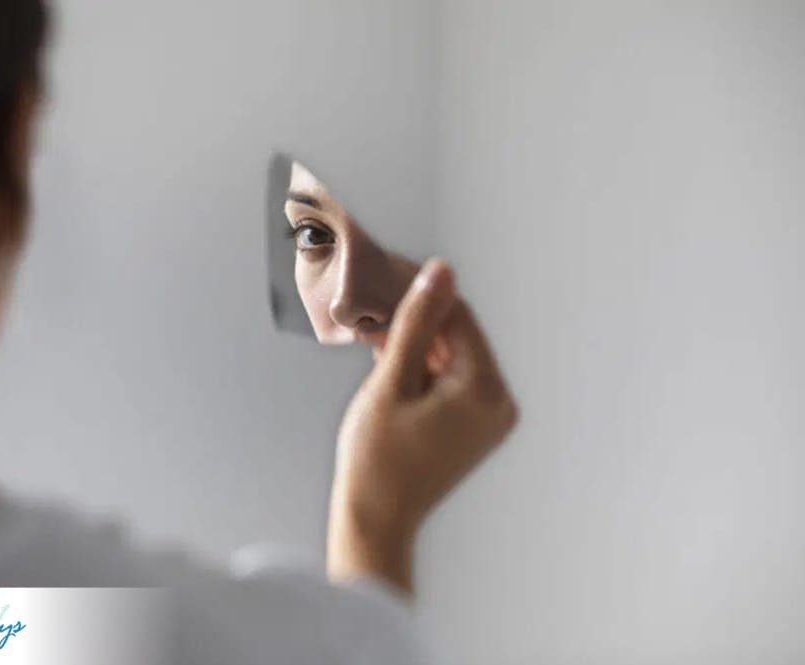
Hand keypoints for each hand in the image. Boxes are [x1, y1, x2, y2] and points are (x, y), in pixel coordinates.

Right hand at [327, 259, 518, 595]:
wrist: (376, 519)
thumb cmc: (376, 459)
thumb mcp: (391, 381)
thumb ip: (417, 323)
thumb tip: (441, 272)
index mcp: (486, 391)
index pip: (460, 318)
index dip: (423, 296)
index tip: (389, 282)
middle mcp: (500, 403)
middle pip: (461, 338)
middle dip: (419, 325)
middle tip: (376, 318)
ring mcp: (491, 419)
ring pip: (455, 359)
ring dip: (419, 347)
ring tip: (377, 346)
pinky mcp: (476, 429)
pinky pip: (455, 383)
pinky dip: (425, 371)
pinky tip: (392, 368)